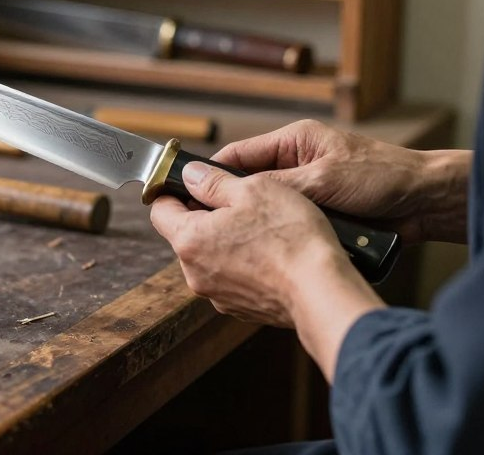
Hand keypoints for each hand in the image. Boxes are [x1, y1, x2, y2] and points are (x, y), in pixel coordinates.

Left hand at [151, 160, 384, 379]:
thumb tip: (191, 174)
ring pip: (209, 256)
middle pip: (185, 234)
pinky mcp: (240, 308)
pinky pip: (231, 277)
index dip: (174, 192)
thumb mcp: (253, 188)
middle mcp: (195, 273)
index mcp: (190, 240)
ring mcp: (217, 294)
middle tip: (238, 202)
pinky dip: (243, 264)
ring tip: (260, 228)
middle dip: (205, 216)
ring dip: (226, 240)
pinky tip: (269, 254)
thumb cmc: (290, 238)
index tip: (193, 184)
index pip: (160, 210)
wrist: (323, 291)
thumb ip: (213, 181)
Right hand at [213, 119, 469, 243]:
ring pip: (265, 211)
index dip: (210, 174)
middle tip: (206, 227)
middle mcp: (295, 166)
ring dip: (256, 226)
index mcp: (293, 142)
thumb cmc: (383, 177)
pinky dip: (278, 239)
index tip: (185, 192)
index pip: (238, 155)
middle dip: (230, 205)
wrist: (427, 202)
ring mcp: (306, 192)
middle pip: (247, 186)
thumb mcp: (325, 179)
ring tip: (232, 245)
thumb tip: (234, 190)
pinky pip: (287, 228)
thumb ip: (278, 185)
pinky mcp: (319, 217)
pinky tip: (264, 254)